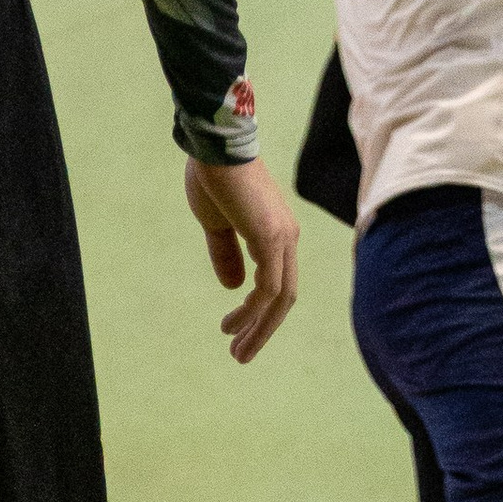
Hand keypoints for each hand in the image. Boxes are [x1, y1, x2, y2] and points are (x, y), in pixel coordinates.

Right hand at [185, 154, 300, 362]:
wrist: (215, 148)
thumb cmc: (215, 179)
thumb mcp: (218, 225)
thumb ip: (227, 254)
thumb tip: (233, 288)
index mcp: (277, 232)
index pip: (279, 282)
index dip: (261, 312)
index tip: (235, 331)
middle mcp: (287, 236)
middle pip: (286, 296)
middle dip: (264, 328)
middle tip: (240, 354)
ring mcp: (282, 236)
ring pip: (280, 297)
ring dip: (259, 328)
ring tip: (236, 350)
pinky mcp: (270, 236)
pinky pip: (268, 287)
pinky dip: (252, 311)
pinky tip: (233, 324)